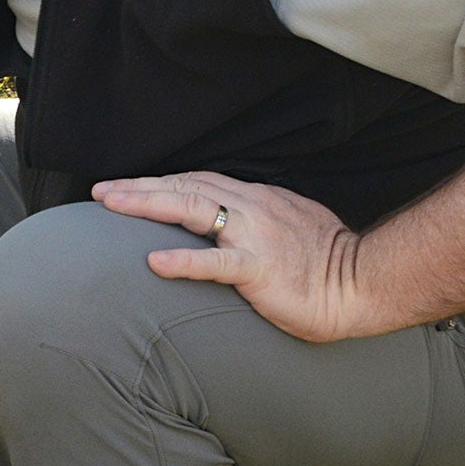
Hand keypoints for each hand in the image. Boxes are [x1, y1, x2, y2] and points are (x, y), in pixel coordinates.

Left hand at [92, 171, 365, 342]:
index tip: (124, 186)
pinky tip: (154, 262)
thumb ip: (252, 219)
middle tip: (100, 190)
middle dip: (138, 187)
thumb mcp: (285, 226)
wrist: (364, 284)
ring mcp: (255, 235)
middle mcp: (251, 208)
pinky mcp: (261, 269)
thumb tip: (220, 221)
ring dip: (146, 204)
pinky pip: (217, 262)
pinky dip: (184, 260)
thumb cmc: (325, 263)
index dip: (158, 182)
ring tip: (110, 205)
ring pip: (191, 208)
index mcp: (256, 199)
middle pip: (184, 187)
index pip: (197, 181)